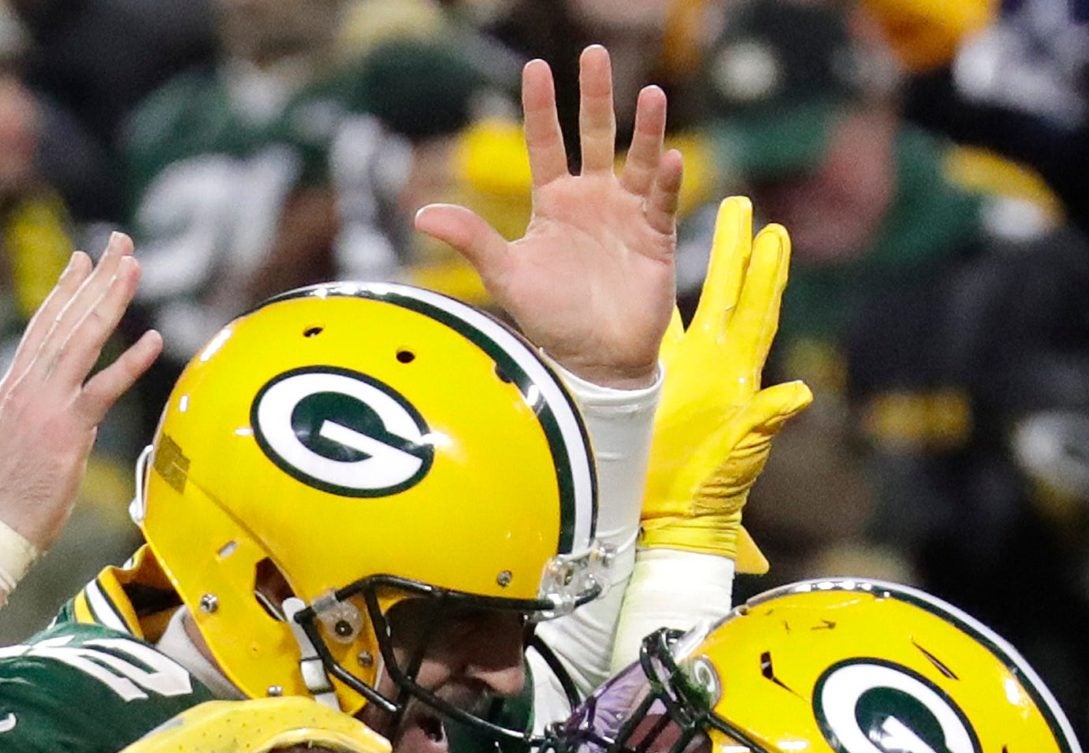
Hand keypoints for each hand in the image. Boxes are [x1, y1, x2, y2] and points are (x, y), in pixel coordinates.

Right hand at [0, 233, 161, 553]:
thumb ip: (37, 417)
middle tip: (119, 241)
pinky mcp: (66, 431)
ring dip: (110, 300)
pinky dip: (128, 362)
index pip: (43, 326)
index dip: (65, 290)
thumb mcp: (18, 443)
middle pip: (66, 319)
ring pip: (83, 339)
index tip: (83, 259)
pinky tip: (153, 339)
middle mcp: (29, 385)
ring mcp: (46, 404)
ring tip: (133, 266)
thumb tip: (55, 414)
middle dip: (95, 277)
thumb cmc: (4, 498)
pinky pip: (103, 389)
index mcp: (16, 386)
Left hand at [60, 699, 389, 752]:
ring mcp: (198, 728)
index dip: (348, 732)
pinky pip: (239, 736)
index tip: (378, 751)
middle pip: (289, 714)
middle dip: (327, 732)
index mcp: (236, 727)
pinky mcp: (181, 744)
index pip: (307, 718)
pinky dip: (267, 748)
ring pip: (262, 722)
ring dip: (295, 737)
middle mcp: (219, 718)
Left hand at [413, 47, 679, 388]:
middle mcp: (592, 199)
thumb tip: (422, 215)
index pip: (545, 143)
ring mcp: (627, 215)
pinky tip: (666, 159)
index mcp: (553, 203)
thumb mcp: (506, 276)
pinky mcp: (656, 236)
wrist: (595, 362)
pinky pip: (663, 200)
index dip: (540, 107)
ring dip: (645, 128)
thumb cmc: (550, 320)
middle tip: (593, 54)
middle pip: (594, 135)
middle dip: (595, 96)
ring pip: (637, 159)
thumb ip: (472, 240)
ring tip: (651, 94)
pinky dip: (666, 179)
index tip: (536, 67)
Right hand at [642, 195, 813, 570]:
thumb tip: (801, 391)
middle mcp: (714, 365)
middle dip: (736, 251)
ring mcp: (685, 374)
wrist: (671, 519)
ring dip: (699, 269)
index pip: (758, 312)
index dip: (767, 273)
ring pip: (693, 308)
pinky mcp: (652, 388)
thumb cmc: (711, 492)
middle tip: (741, 204)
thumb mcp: (743, 454)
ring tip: (703, 230)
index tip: (774, 231)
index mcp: (738, 375)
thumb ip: (767, 421)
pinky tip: (644, 279)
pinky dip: (651, 309)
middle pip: (728, 295)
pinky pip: (653, 338)